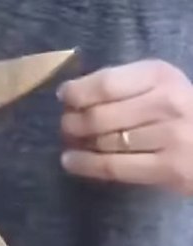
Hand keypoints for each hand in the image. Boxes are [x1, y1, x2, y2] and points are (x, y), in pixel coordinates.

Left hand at [59, 60, 192, 193]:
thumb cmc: (183, 109)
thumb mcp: (161, 83)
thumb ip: (125, 84)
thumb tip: (74, 94)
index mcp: (160, 75)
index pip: (106, 83)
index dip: (78, 91)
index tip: (64, 96)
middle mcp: (165, 103)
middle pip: (101, 114)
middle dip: (74, 120)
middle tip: (66, 124)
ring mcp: (169, 137)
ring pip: (105, 141)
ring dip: (79, 142)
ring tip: (71, 140)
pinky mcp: (169, 169)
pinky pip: (115, 167)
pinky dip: (86, 165)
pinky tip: (71, 161)